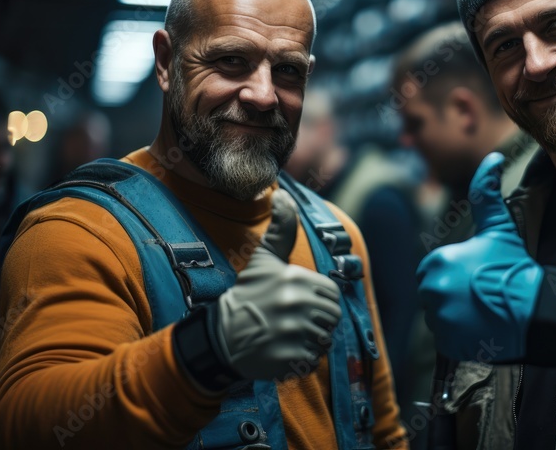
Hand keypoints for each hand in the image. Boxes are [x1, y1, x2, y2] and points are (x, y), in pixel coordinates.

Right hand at [214, 189, 341, 379]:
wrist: (222, 335)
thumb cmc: (248, 294)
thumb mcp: (265, 259)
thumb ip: (282, 229)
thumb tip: (283, 194)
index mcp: (296, 280)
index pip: (332, 295)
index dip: (318, 301)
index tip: (296, 303)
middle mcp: (296, 305)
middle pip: (331, 318)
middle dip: (316, 322)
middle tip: (290, 322)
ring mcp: (293, 333)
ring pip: (324, 340)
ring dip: (310, 341)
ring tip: (286, 336)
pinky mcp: (289, 359)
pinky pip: (312, 360)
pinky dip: (301, 360)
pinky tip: (282, 351)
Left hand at [417, 152, 541, 360]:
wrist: (535, 310)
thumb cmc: (515, 266)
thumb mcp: (499, 226)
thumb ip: (486, 192)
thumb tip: (492, 157)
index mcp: (436, 262)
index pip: (434, 270)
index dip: (456, 273)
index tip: (479, 277)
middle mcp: (431, 289)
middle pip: (434, 293)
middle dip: (454, 295)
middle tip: (483, 295)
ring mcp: (439, 318)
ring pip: (440, 316)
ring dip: (457, 315)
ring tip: (485, 311)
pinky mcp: (448, 343)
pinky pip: (448, 339)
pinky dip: (461, 337)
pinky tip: (483, 328)